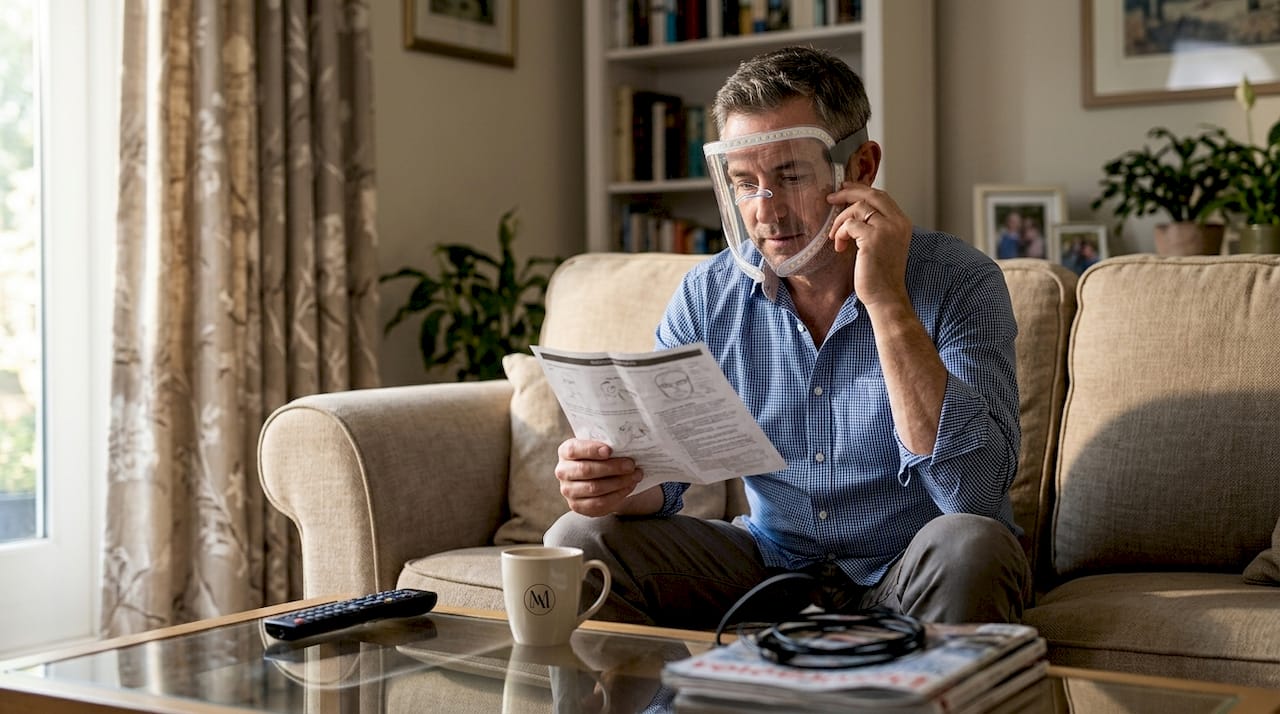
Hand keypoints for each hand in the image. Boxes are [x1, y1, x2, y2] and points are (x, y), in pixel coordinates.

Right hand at [555, 438, 644, 516]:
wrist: (599, 478)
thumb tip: (625, 444)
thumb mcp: (600, 446)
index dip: (591, 450)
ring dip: (618, 482)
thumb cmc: (601, 458)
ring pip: (594, 488)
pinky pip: (599, 503)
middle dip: (612, 467)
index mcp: (565, 451)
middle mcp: (562, 471)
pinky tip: (628, 486)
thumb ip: (607, 444)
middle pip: (586, 470)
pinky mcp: (577, 506)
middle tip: (631, 465)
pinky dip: (617, 495)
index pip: (574, 450)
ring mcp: (568, 490)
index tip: (609, 451)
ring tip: (635, 476)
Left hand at [827, 181, 912, 307]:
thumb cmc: (881, 275)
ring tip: (836, 237)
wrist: (886, 297)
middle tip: (831, 198)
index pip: (881, 196)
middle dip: (848, 193)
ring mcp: (886, 230)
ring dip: (840, 221)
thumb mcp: (883, 244)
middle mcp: (897, 223)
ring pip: (858, 208)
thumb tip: (854, 211)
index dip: (861, 189)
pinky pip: (850, 225)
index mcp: (902, 223)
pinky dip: (840, 233)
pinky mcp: (872, 239)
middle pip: (871, 195)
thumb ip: (876, 226)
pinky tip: (839, 247)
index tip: (844, 188)